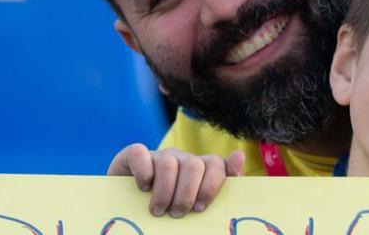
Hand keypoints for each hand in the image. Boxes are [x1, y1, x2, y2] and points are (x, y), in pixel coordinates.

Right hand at [107, 143, 244, 217]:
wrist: (129, 208)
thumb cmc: (168, 209)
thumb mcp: (195, 204)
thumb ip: (221, 185)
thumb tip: (239, 154)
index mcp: (200, 168)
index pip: (216, 164)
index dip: (210, 187)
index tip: (200, 209)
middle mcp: (181, 158)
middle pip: (193, 165)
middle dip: (186, 194)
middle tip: (177, 214)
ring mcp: (158, 155)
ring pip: (168, 163)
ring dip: (164, 192)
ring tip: (158, 211)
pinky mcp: (132, 155)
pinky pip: (140, 154)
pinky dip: (143, 172)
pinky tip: (143, 188)